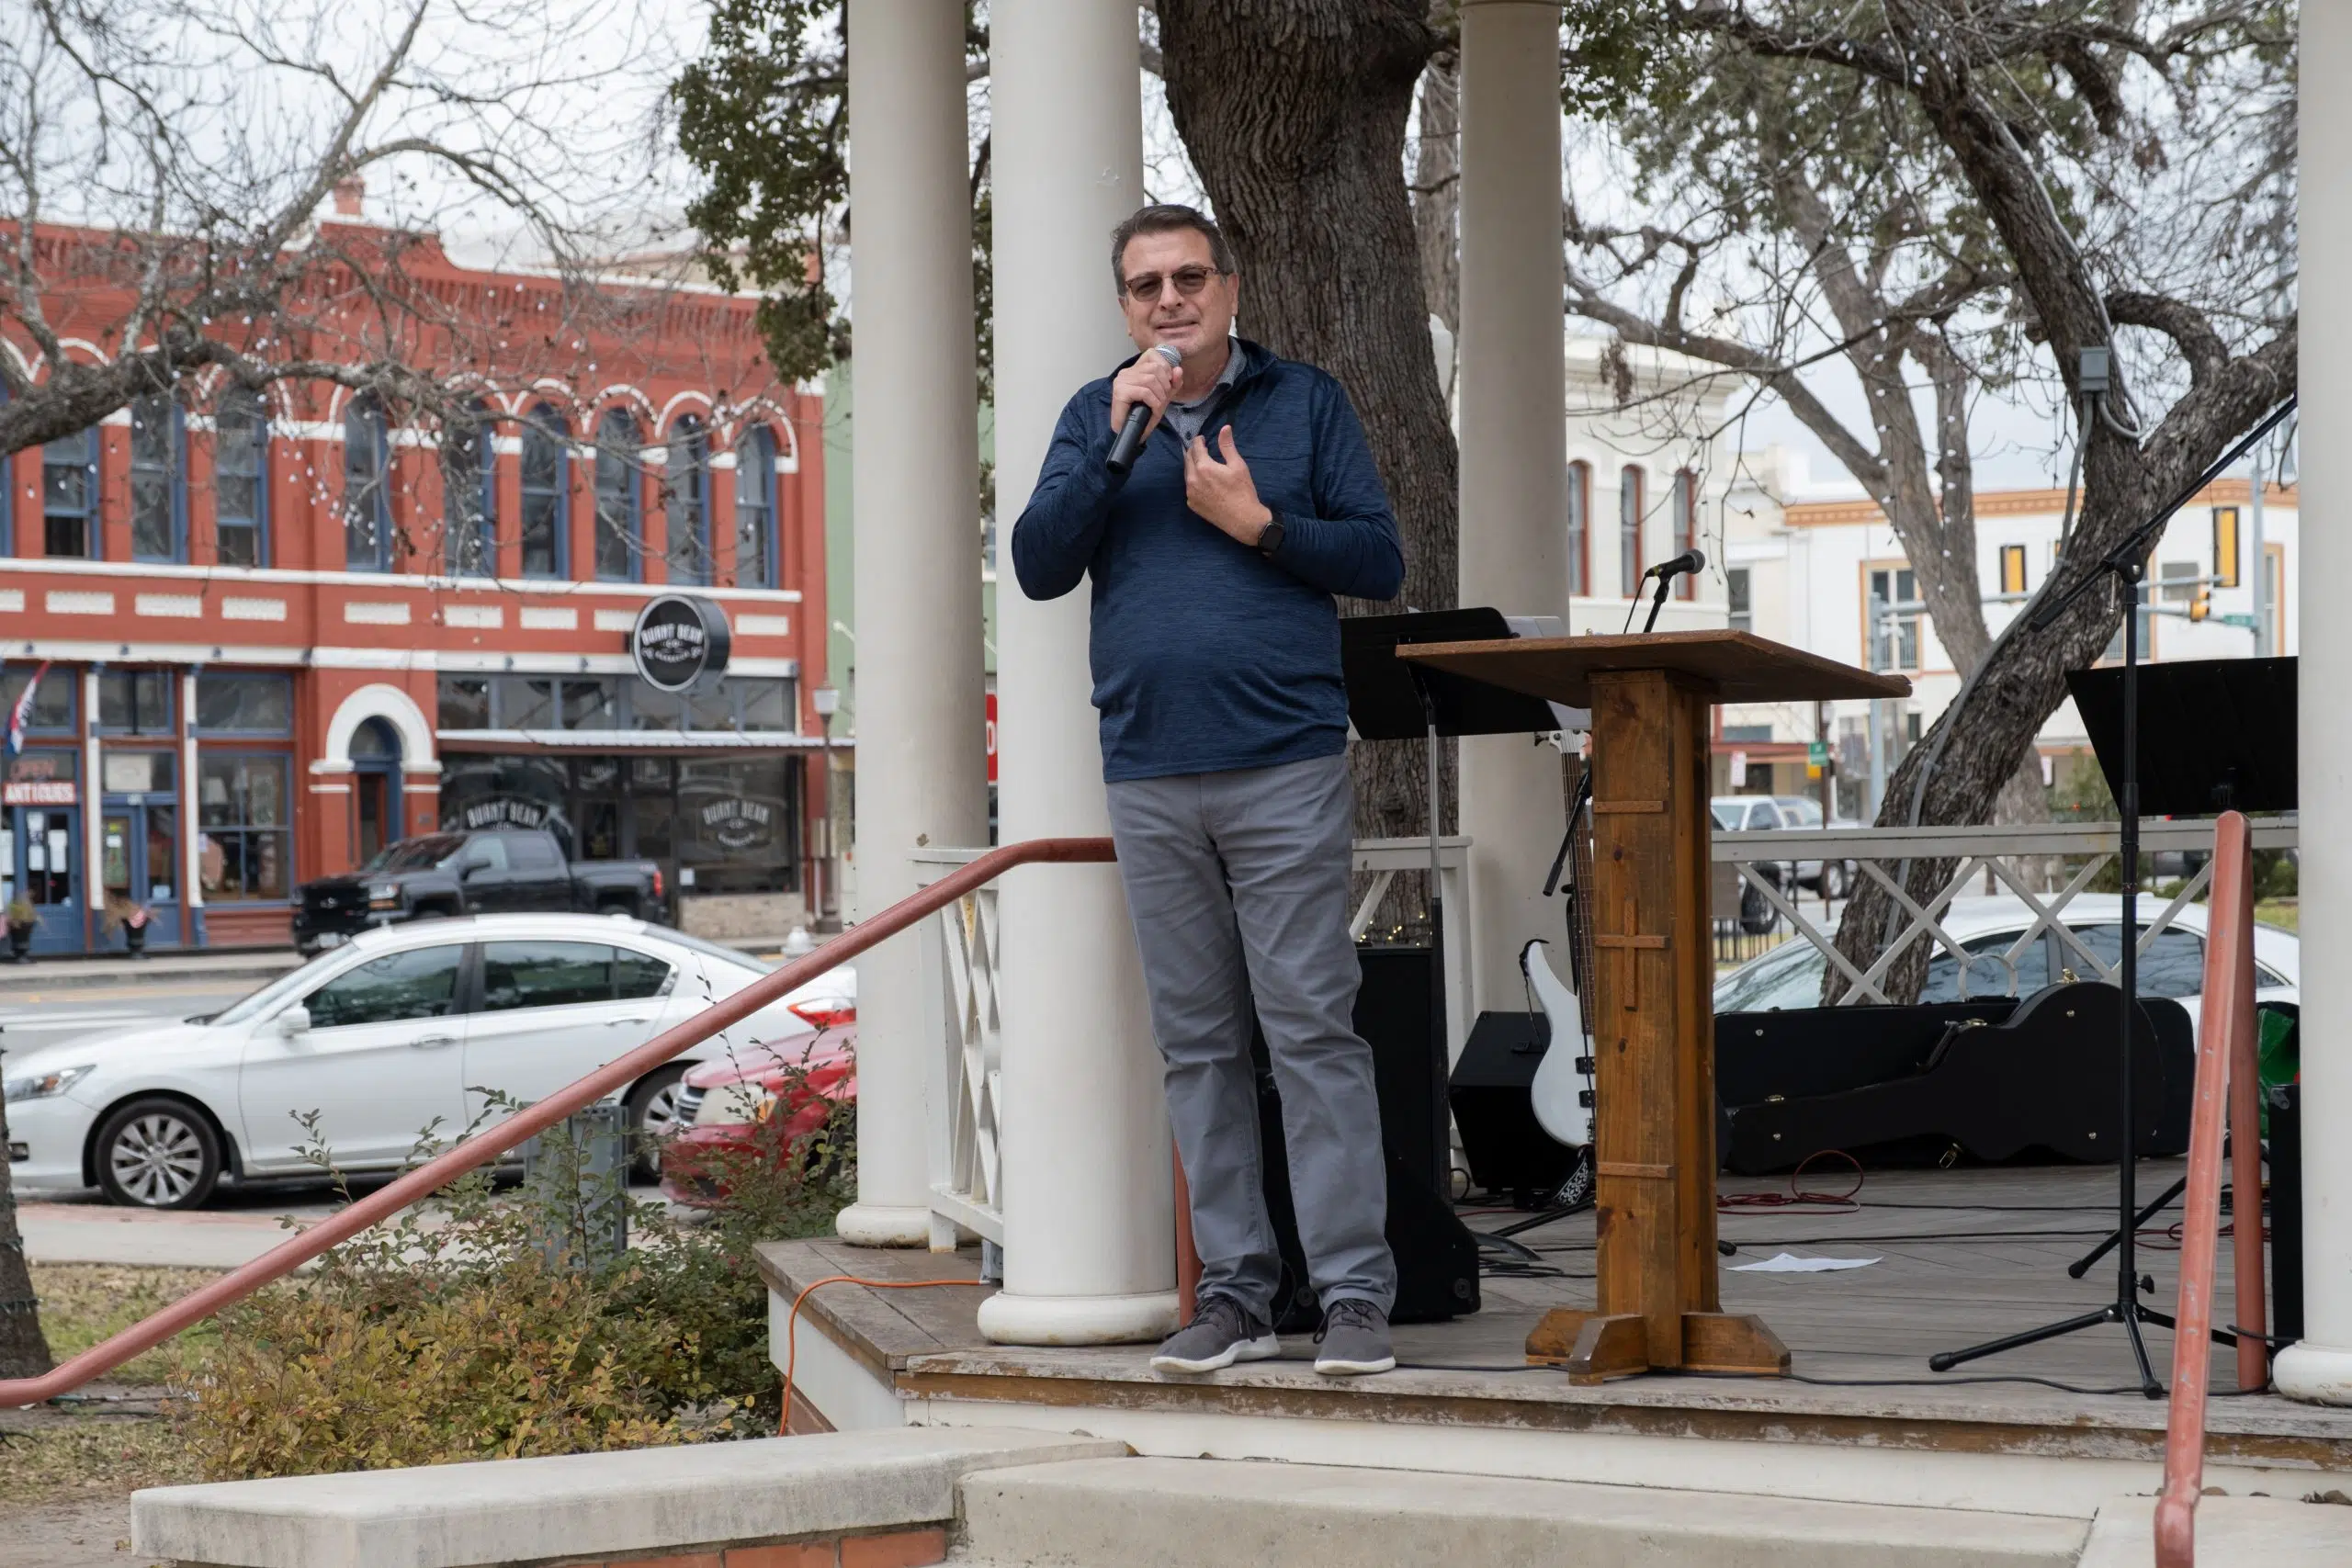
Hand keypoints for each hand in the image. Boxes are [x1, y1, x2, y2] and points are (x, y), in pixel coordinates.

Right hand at [1109, 350, 1178, 443]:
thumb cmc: (1145, 414)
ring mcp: (1122, 381)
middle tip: (1163, 399)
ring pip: (1150, 379)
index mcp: (1136, 369)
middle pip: (1155, 368)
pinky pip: (1144, 392)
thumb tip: (1178, 369)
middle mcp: (1127, 372)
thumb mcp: (1164, 396)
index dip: (1165, 367)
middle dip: (1165, 385)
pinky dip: (1154, 402)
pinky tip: (1152, 409)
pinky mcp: (1120, 392)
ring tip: (1157, 406)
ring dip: (1160, 396)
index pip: (1152, 354)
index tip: (1167, 383)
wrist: (1132, 433)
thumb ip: (1173, 383)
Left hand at [1184, 426, 1274, 544]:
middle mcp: (1193, 479)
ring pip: (1187, 474)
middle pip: (1187, 459)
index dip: (1198, 440)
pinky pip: (1189, 488)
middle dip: (1193, 452)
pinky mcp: (1192, 504)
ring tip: (1201, 463)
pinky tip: (1203, 482)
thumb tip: (1225, 427)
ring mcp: (1190, 493)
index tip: (1202, 438)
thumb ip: (1227, 446)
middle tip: (1200, 449)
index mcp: (1204, 467)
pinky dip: (1194, 481)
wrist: (1243, 519)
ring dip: (1192, 466)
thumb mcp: (1238, 465)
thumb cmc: (1243, 491)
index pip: (1195, 447)